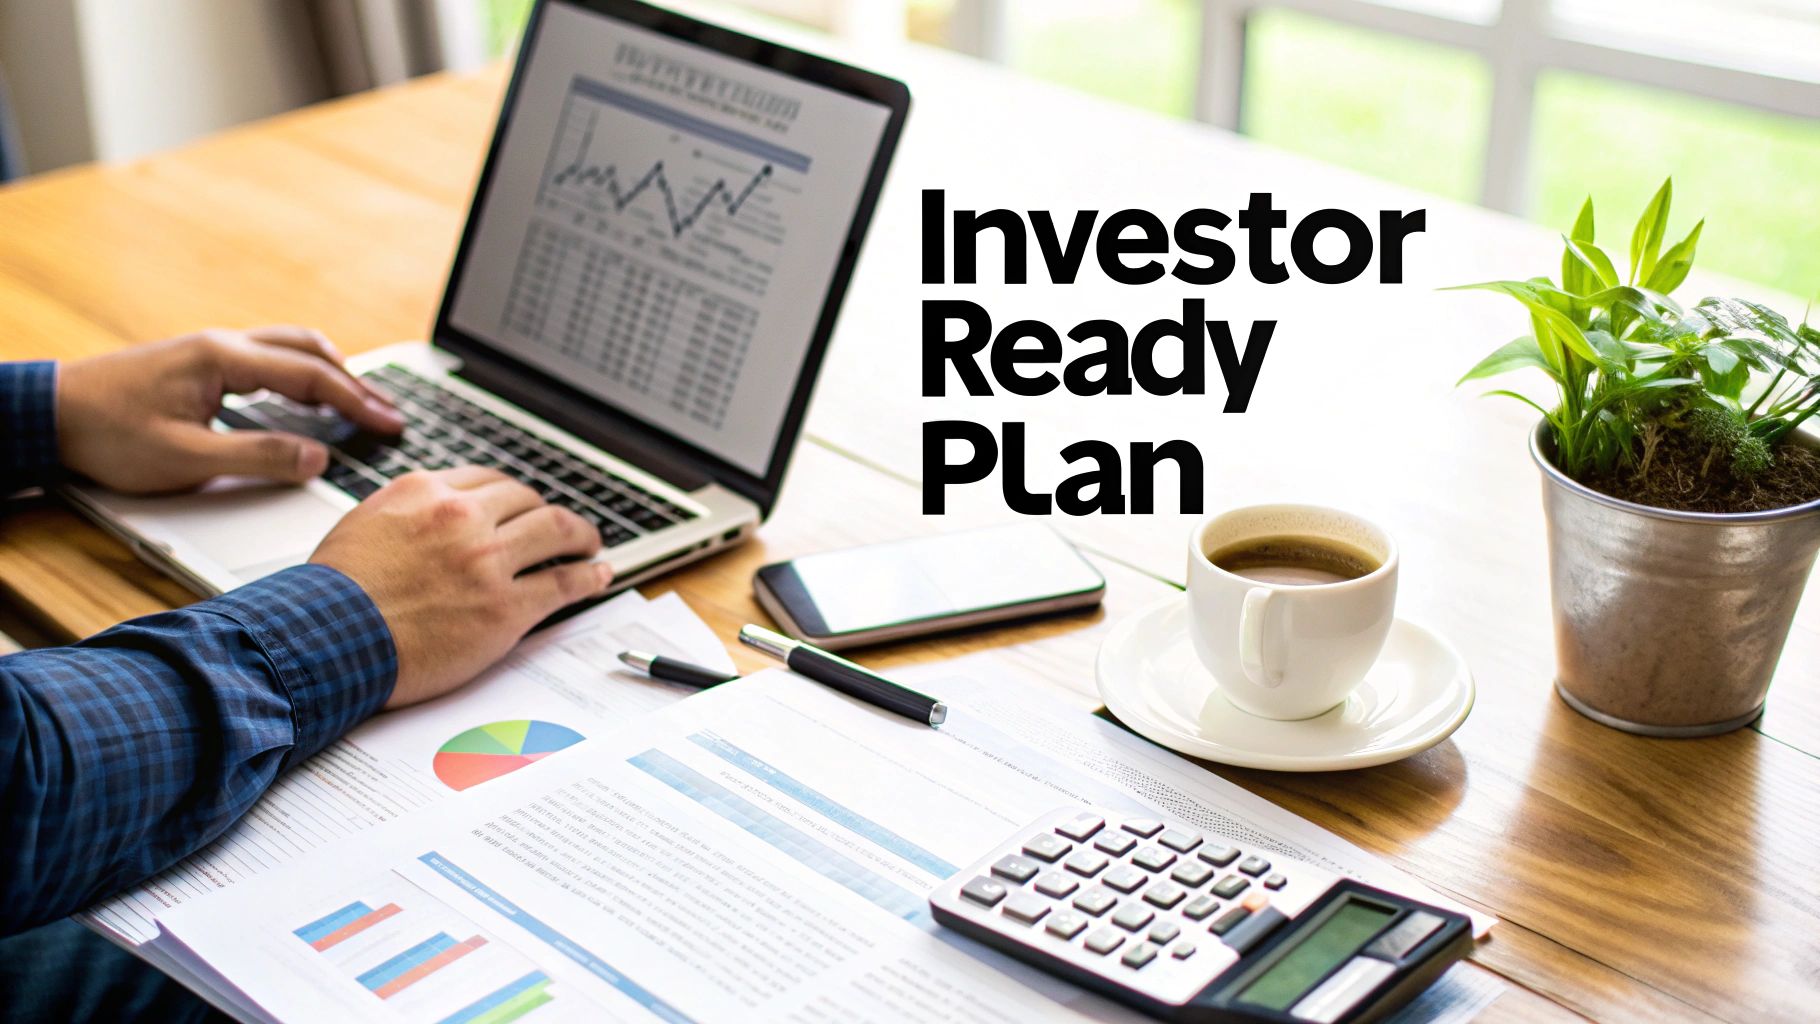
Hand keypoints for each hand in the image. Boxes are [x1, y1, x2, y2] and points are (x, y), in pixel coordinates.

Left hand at [56, 326, 405, 492]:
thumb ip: (257, 457)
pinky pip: (268, 357)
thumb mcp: (186, 457)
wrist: (48, 413)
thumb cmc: (107, 435)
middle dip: (355, 383)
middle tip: (388, 415)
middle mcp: (222, 345)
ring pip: (289, 347)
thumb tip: (317, 456)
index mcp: (223, 359)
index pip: (310, 376)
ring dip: (331, 372)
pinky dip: (303, 374)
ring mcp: (210, 350)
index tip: (390, 424)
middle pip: (309, 350)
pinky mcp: (200, 363)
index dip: (357, 401)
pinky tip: (307, 399)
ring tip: (360, 404)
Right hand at [309, 467, 612, 708]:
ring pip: (555, 529)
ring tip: (589, 544)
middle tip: (558, 527)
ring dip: (579, 535)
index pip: (486, 480)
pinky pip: (564, 583)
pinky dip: (590, 576)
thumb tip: (429, 516)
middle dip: (544, 512)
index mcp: (424, 492)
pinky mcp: (505, 607)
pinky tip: (600, 574)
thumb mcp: (363, 526)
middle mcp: (461, 517)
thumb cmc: (331, 596)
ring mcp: (487, 561)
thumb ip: (406, 514)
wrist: (322, 641)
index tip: (520, 507)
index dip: (510, 496)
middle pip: (525, 499)